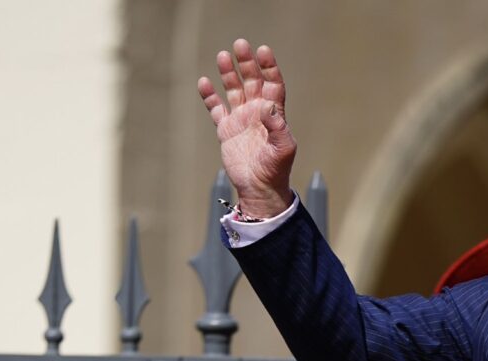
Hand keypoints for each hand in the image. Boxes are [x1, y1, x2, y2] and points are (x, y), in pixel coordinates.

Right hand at [198, 39, 295, 217]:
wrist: (259, 188)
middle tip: (240, 45)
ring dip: (229, 73)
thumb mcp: (283, 148)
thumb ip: (278, 126)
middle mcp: (257, 113)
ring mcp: (241, 120)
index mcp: (274, 114)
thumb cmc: (276, 169)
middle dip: (247, 63)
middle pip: (252, 81)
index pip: (273, 84)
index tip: (263, 51)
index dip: (269, 67)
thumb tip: (267, 105)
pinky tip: (204, 82)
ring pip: (233, 90)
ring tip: (223, 56)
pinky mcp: (226, 130)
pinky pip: (216, 108)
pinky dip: (210, 96)